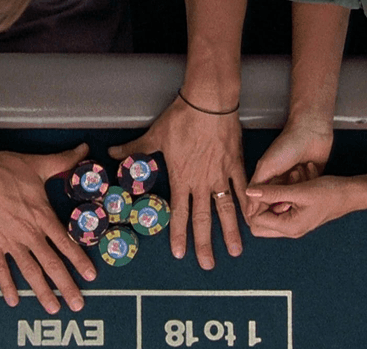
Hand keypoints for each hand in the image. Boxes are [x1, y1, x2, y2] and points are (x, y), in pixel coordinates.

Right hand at [0, 143, 95, 313]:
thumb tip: (85, 149)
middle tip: (77, 305)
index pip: (66, 244)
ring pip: (30, 272)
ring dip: (42, 292)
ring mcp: (9, 242)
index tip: (91, 276)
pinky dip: (7, 286)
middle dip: (67, 286)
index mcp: (43, 216)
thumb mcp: (39, 164)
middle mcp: (29, 233)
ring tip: (53, 308)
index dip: (80, 261)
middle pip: (52, 265)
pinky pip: (0, 270)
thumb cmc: (5, 169)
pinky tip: (14, 300)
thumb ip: (64, 161)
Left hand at [109, 98, 245, 269]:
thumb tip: (113, 153)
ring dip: (231, 232)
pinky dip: (249, 205)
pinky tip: (254, 219)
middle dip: (204, 244)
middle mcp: (201, 182)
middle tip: (207, 265)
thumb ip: (135, 150)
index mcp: (181, 177)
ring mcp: (221, 175)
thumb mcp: (154, 135)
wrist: (208, 102)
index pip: (178, 213)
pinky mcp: (237, 164)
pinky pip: (244, 189)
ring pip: (226, 209)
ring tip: (236, 251)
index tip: (179, 253)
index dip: (178, 234)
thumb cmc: (181, 118)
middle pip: (203, 219)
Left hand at [245, 176, 350, 237]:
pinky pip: (281, 209)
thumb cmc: (329, 192)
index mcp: (289, 227)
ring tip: (291, 182)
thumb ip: (272, 192)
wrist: (351, 194)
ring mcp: (293, 225)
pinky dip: (284, 196)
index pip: (256, 220)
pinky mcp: (297, 217)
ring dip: (275, 198)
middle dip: (263, 203)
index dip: (257, 202)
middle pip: (260, 223)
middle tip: (274, 187)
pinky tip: (296, 182)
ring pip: (270, 214)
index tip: (267, 186)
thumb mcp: (299, 190)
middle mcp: (289, 231)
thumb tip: (249, 192)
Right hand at [247, 120, 332, 218]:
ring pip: (296, 198)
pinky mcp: (311, 179)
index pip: (263, 203)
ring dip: (298, 186)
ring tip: (298, 170)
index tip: (274, 210)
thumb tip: (249, 209)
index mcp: (268, 180)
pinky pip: (309, 190)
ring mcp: (296, 182)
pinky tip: (308, 167)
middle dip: (286, 199)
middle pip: (280, 203)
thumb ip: (258, 186)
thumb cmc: (287, 144)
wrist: (311, 130)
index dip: (267, 209)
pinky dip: (310, 181)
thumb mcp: (267, 166)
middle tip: (290, 189)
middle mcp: (281, 183)